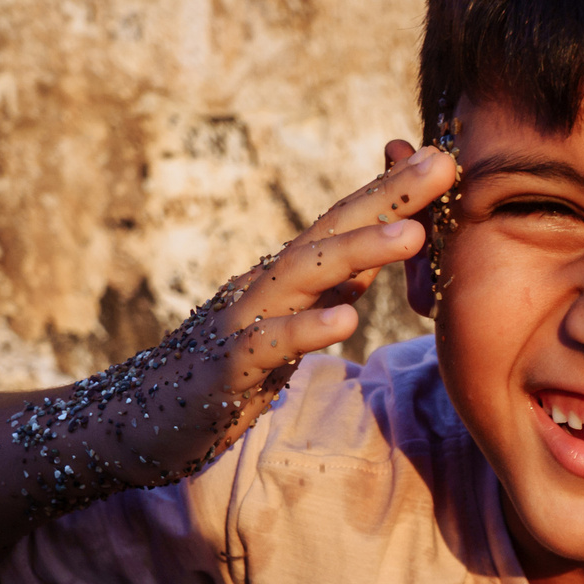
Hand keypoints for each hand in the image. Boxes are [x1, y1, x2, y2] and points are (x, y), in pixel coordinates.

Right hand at [0, 143, 457, 583]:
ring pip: (303, 278)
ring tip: (412, 237)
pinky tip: (347, 322)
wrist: (134, 426)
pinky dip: (306, 330)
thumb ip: (330, 286)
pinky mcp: (224, 372)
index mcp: (286, 279)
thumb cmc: (219, 377)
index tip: (449, 157)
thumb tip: (381, 248)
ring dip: (359, 253)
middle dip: (389, 199)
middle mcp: (264, 287)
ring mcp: (241, 324)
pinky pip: (268, 347)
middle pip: (331, 232)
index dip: (396, 192)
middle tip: (443, 165)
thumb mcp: (286, 327)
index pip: (347, 225)